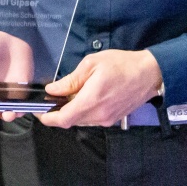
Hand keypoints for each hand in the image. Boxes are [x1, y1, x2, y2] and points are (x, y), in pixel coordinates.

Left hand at [37, 48, 162, 128]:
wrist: (149, 74)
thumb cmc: (120, 64)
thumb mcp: (92, 64)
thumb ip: (71, 80)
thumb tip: (53, 90)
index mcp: (91, 101)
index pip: (64, 119)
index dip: (48, 118)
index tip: (37, 111)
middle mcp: (98, 115)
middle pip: (70, 121)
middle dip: (57, 113)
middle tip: (50, 99)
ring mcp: (107, 120)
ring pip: (80, 121)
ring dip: (70, 112)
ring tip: (65, 95)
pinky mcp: (112, 119)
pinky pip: (91, 119)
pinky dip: (82, 111)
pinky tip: (82, 97)